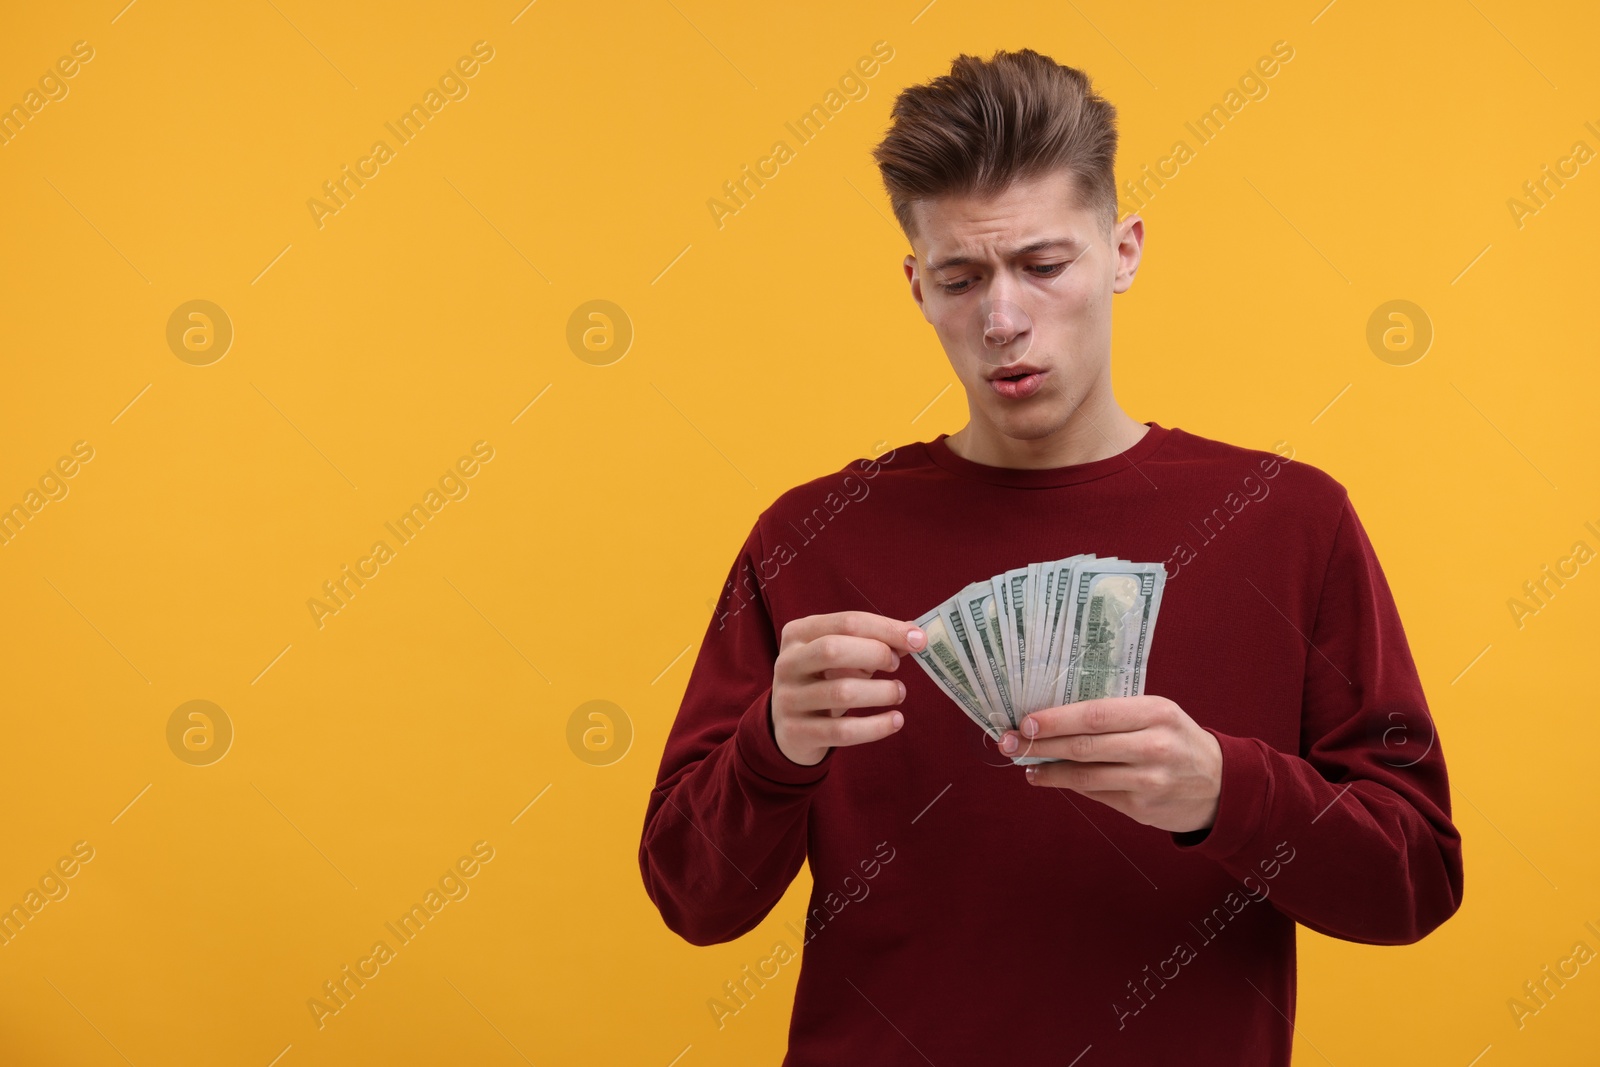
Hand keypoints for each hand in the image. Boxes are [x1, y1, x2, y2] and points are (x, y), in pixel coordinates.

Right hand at [771, 611, 926, 766]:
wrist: (788, 727)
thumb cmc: (823, 680)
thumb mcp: (841, 656)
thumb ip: (873, 643)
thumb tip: (914, 637)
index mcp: (798, 634)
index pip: (847, 622)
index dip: (886, 629)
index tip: (918, 640)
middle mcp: (787, 663)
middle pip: (834, 650)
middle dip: (876, 654)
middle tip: (897, 665)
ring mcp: (788, 699)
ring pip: (841, 692)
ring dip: (881, 691)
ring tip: (899, 692)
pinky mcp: (797, 732)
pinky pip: (843, 731)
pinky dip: (876, 726)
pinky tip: (896, 720)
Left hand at [1000, 696, 1222, 833]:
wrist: (1222, 785)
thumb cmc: (1177, 740)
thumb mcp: (1157, 715)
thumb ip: (1115, 715)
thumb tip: (1054, 719)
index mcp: (1156, 713)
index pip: (1096, 714)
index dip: (1057, 719)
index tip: (1026, 721)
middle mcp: (1154, 747)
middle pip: (1085, 746)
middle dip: (1041, 744)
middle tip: (1009, 742)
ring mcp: (1149, 781)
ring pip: (1086, 776)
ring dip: (1048, 771)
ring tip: (1024, 765)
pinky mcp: (1142, 809)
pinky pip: (1096, 795)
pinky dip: (1068, 786)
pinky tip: (1050, 779)